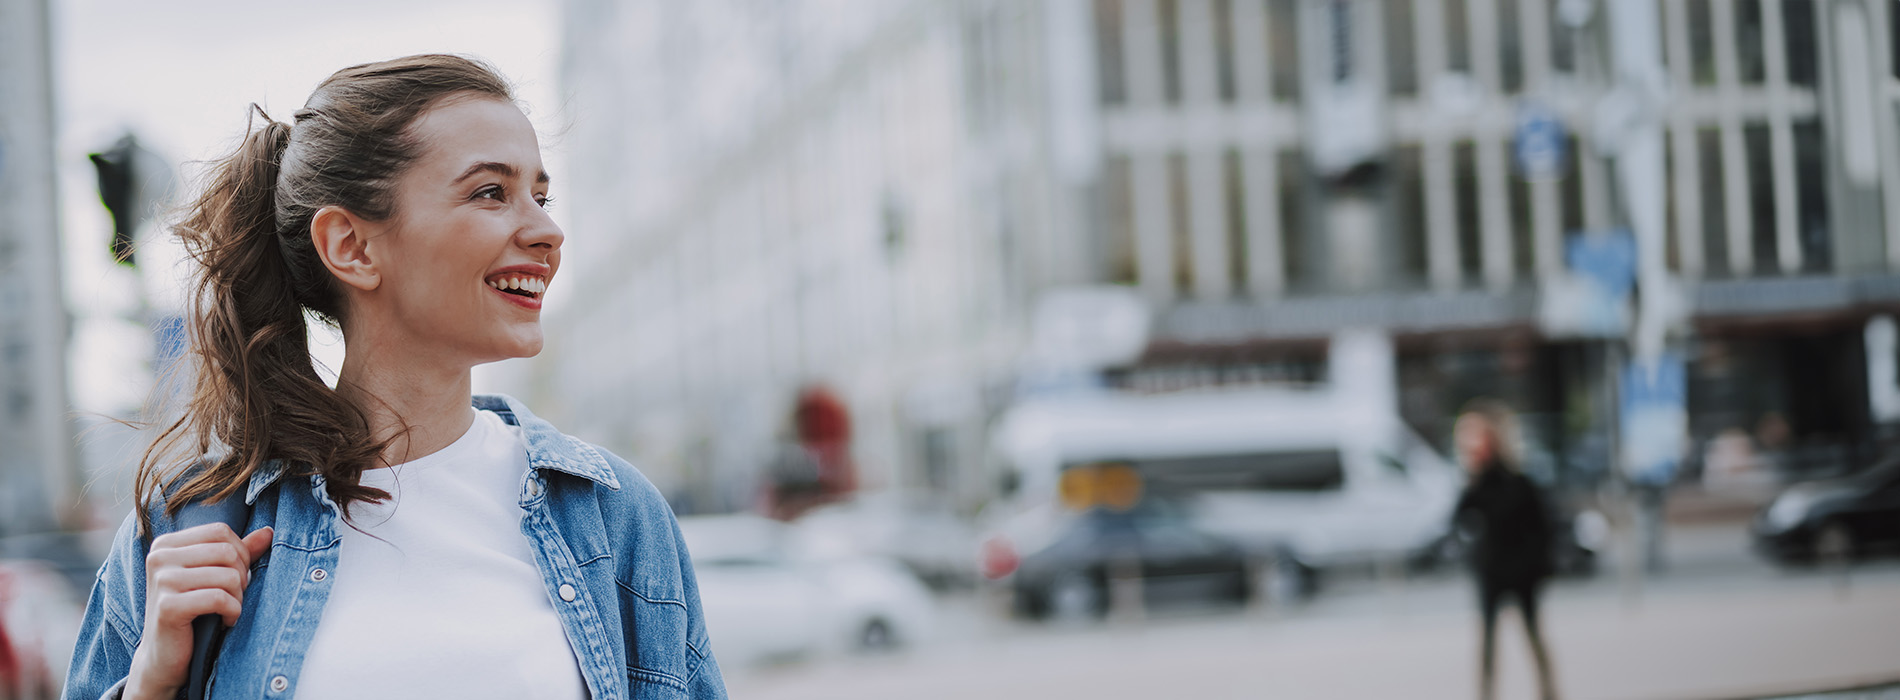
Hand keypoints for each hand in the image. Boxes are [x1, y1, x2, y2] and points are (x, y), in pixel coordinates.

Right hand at [125, 524, 272, 699]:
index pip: (220, 531)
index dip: (240, 553)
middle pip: (226, 551)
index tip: (236, 577)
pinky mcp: (168, 607)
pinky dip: (233, 612)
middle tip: (235, 597)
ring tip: (229, 610)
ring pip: (228, 576)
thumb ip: (237, 552)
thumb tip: (268, 532)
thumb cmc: (192, 612)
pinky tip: (225, 622)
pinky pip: (219, 599)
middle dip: (241, 577)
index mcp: (166, 544)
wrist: (163, 656)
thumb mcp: (213, 576)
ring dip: (238, 597)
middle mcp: (159, 557)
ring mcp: (161, 581)